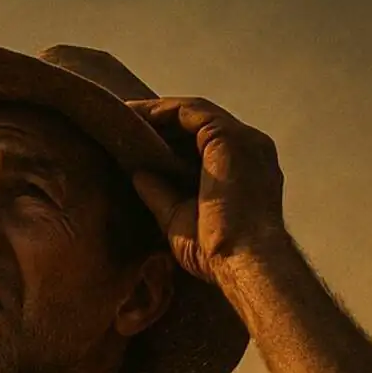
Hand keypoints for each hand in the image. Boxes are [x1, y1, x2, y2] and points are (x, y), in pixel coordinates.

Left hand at [124, 97, 291, 286]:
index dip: (168, 139)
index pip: (202, 144)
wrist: (244, 261)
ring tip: (124, 114)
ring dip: (157, 112)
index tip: (135, 141)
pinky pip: (191, 112)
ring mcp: (243, 140)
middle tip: (123, 121)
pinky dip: (162, 111)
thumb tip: (138, 175)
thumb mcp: (179, 220)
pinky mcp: (229, 136)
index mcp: (242, 170)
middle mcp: (248, 149)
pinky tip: (136, 115)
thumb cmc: (218, 252)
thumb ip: (161, 195)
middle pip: (198, 124)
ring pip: (194, 113)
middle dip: (160, 121)